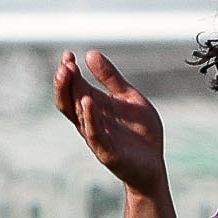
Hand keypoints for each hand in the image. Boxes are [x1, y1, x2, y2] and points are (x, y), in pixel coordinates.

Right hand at [54, 49, 168, 193]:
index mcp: (93, 106)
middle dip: (63, 81)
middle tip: (65, 64)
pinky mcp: (107, 151)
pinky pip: (94, 134)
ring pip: (76, 115)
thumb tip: (90, 53)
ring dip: (71, 94)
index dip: (68, 71)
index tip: (68, 54)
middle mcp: (89, 121)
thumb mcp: (129, 98)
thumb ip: (111, 78)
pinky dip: (89, 118)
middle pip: (67, 99)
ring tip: (70, 74)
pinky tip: (88, 102)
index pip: (73, 86)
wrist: (154, 164)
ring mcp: (96, 136)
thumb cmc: (140, 132)